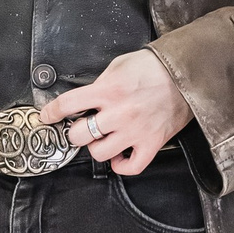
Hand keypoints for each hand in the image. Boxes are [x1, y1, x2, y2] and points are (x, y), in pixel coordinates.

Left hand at [42, 51, 189, 175]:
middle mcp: (118, 113)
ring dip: (97, 147)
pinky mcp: (151, 143)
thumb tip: (86, 98)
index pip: (68, 105)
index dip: (52, 113)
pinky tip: (119, 155)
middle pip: (79, 135)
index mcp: (107, 90)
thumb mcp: (119, 66)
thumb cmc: (154, 67)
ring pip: (100, 153)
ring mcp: (135, 131)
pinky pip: (130, 167)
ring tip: (103, 139)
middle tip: (81, 128)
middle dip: (75, 132)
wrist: (186, 74)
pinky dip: (121, 165)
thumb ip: (100, 83)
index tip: (47, 117)